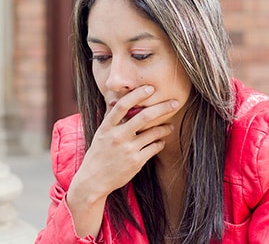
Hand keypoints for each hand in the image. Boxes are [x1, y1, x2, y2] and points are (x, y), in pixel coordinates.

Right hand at [66, 85, 177, 236]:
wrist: (93, 180)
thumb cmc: (98, 154)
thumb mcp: (101, 133)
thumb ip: (112, 119)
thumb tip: (119, 100)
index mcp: (107, 127)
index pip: (122, 105)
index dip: (137, 94)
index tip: (150, 88)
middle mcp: (117, 136)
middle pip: (144, 116)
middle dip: (162, 107)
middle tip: (175, 102)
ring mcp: (128, 149)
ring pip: (153, 133)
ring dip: (164, 128)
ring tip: (169, 126)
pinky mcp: (136, 162)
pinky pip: (154, 147)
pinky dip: (160, 143)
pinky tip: (160, 141)